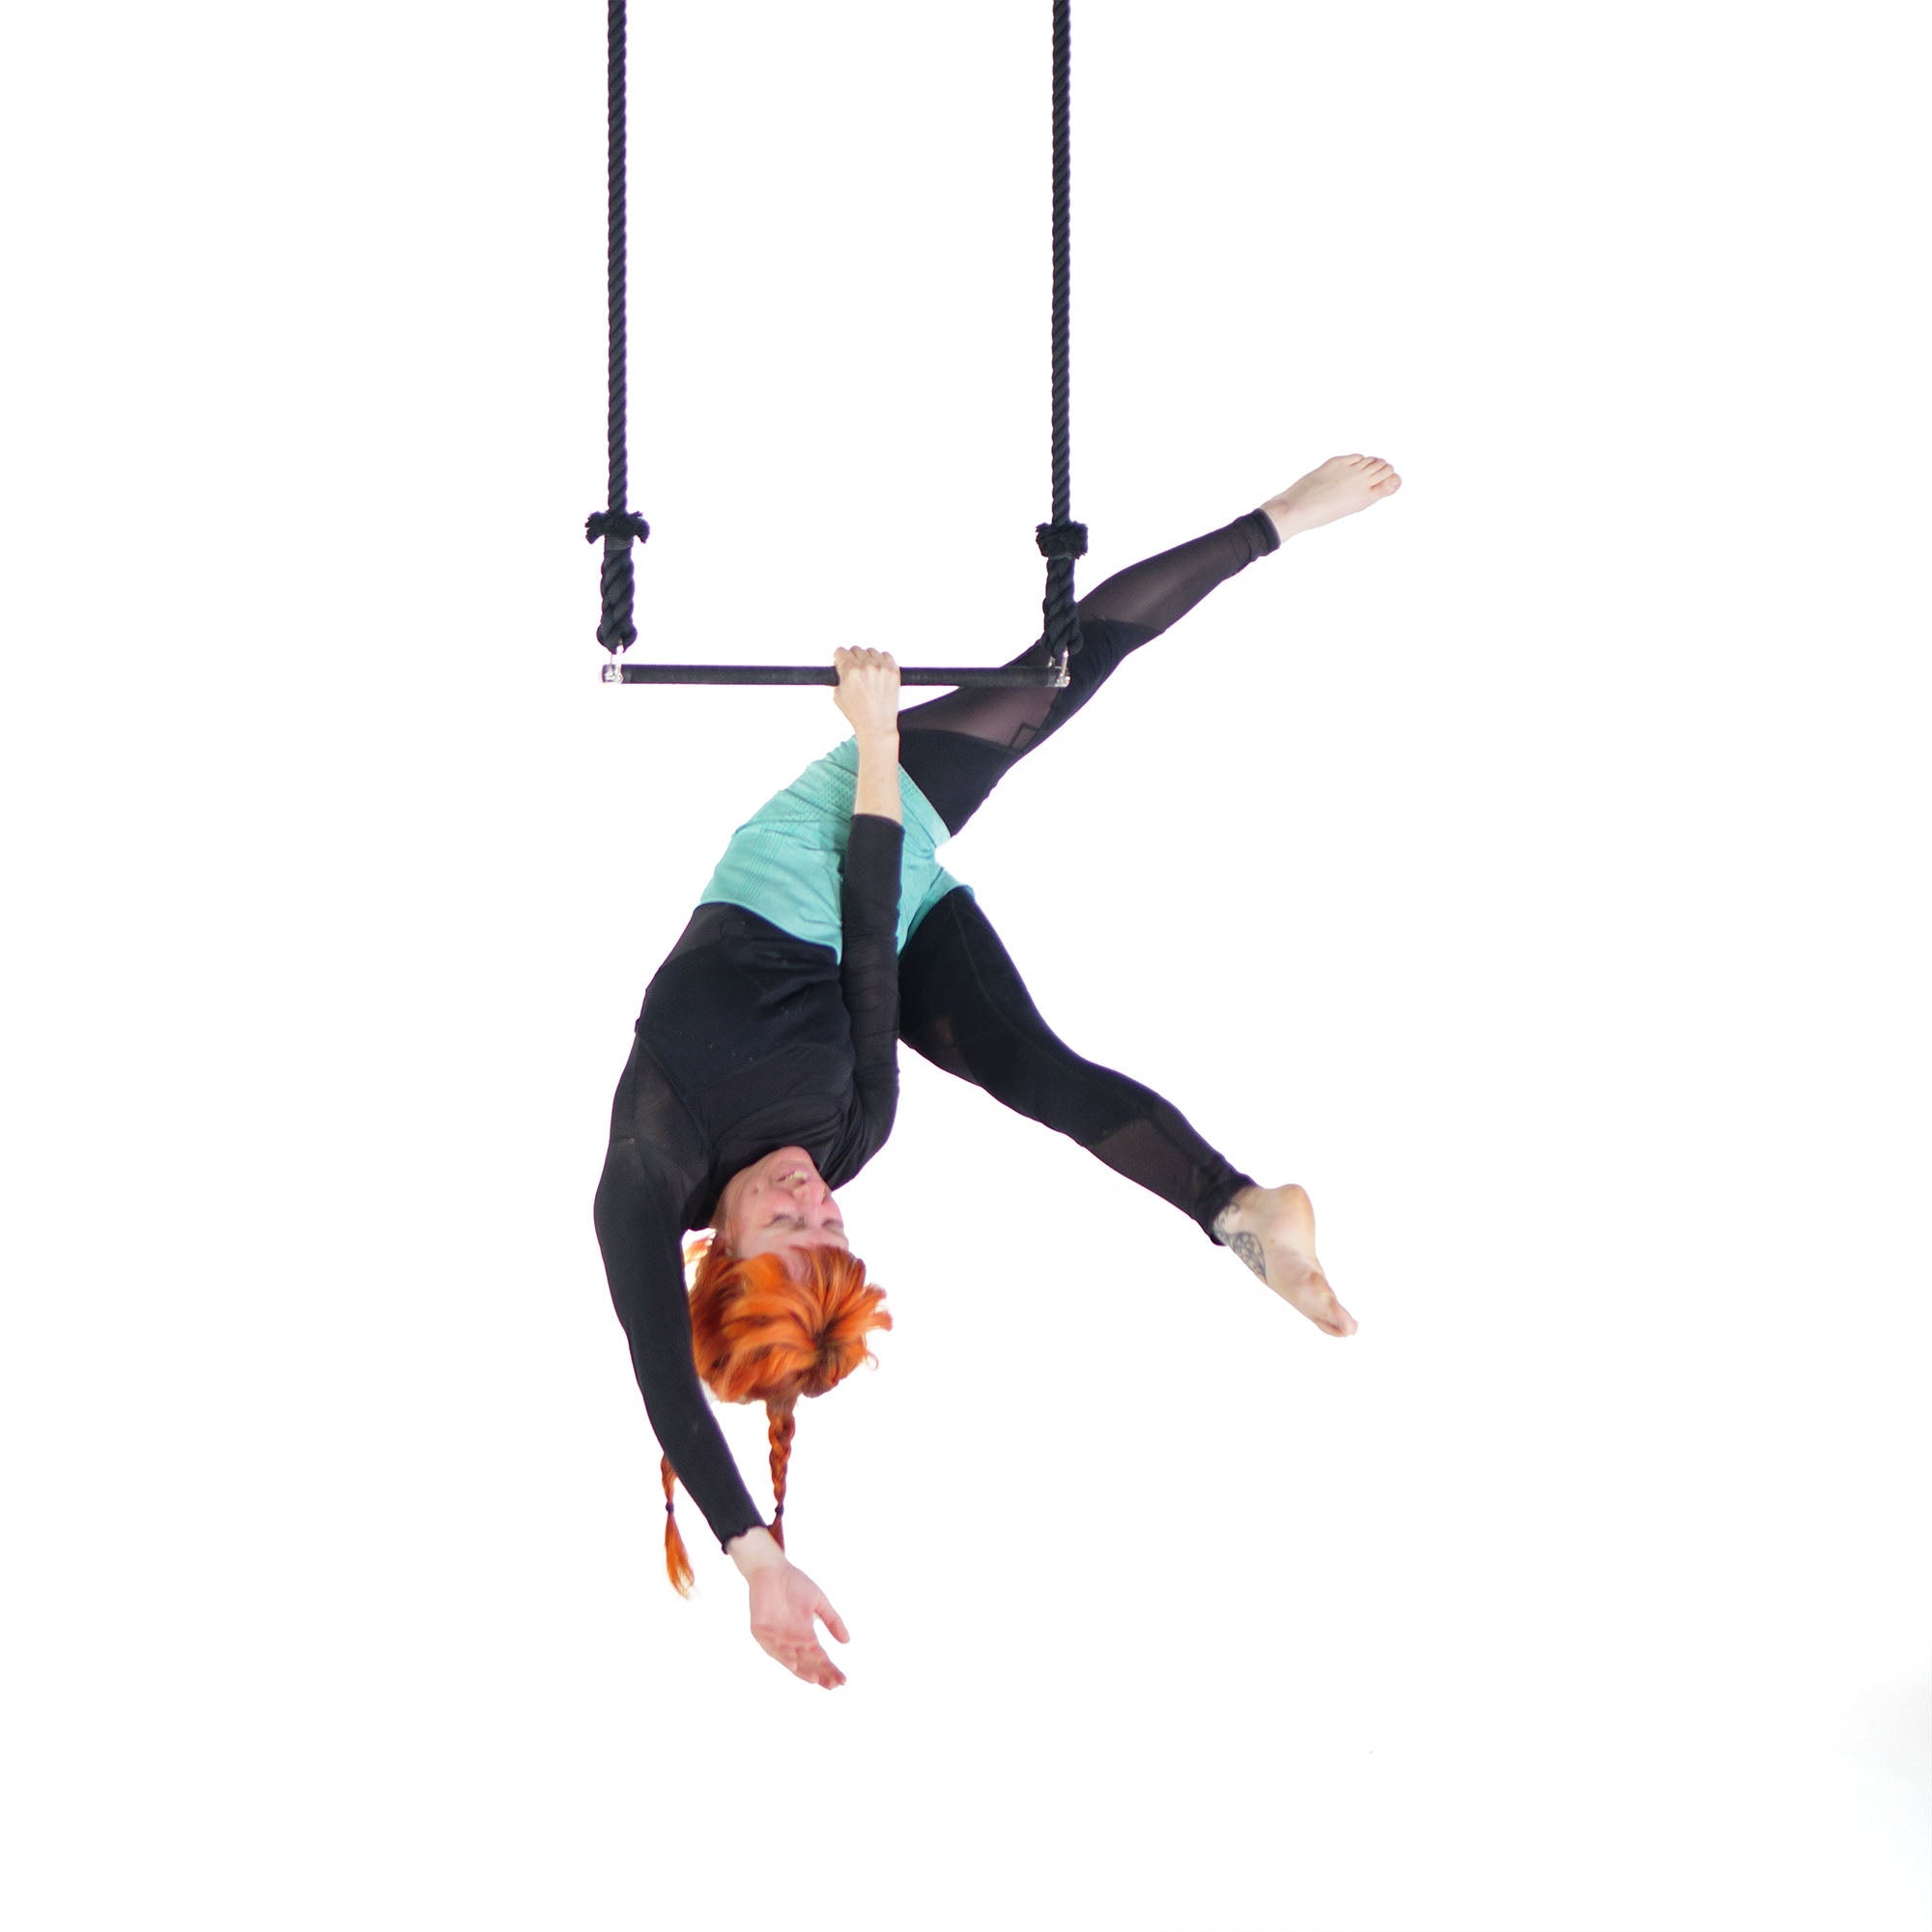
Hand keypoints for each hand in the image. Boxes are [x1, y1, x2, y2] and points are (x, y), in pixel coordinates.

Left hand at [747, 1557, 851, 1688]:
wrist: (771, 1568)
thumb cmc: (795, 1584)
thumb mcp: (819, 1602)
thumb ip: (832, 1621)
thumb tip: (847, 1641)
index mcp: (804, 1635)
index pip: (819, 1657)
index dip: (830, 1669)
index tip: (843, 1680)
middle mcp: (790, 1640)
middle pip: (806, 1663)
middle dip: (820, 1674)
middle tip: (833, 1685)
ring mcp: (774, 1637)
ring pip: (790, 1660)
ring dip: (802, 1671)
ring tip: (815, 1679)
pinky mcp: (760, 1631)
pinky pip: (771, 1648)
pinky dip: (783, 1656)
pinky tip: (794, 1663)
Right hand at [832, 647, 900, 738]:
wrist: (877, 724)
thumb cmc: (858, 713)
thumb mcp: (838, 695)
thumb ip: (839, 676)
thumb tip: (841, 663)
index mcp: (850, 671)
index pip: (841, 651)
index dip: (839, 658)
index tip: (841, 662)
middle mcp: (867, 666)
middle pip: (856, 649)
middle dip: (853, 659)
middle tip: (855, 672)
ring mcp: (882, 668)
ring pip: (871, 651)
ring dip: (868, 660)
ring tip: (868, 675)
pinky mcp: (893, 671)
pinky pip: (886, 655)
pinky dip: (881, 661)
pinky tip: (878, 672)